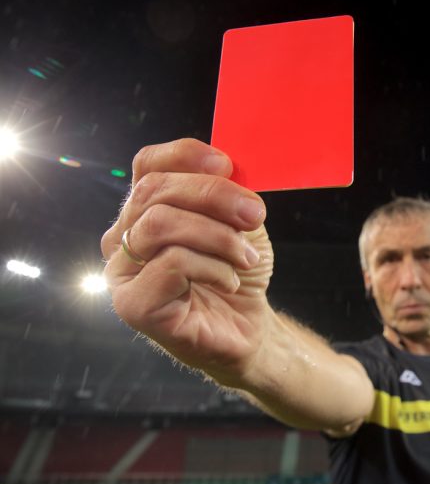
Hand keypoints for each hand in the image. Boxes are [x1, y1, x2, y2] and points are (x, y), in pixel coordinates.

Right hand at [101, 139, 274, 385]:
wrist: (246, 328)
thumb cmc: (236, 273)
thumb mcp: (239, 223)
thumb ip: (227, 192)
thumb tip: (225, 165)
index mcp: (145, 210)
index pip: (147, 164)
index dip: (184, 155)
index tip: (227, 163)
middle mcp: (123, 237)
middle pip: (154, 190)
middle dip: (213, 195)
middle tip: (254, 215)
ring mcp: (121, 272)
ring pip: (159, 224)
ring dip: (217, 236)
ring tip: (246, 257)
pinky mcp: (133, 305)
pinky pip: (171, 264)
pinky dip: (213, 268)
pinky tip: (229, 282)